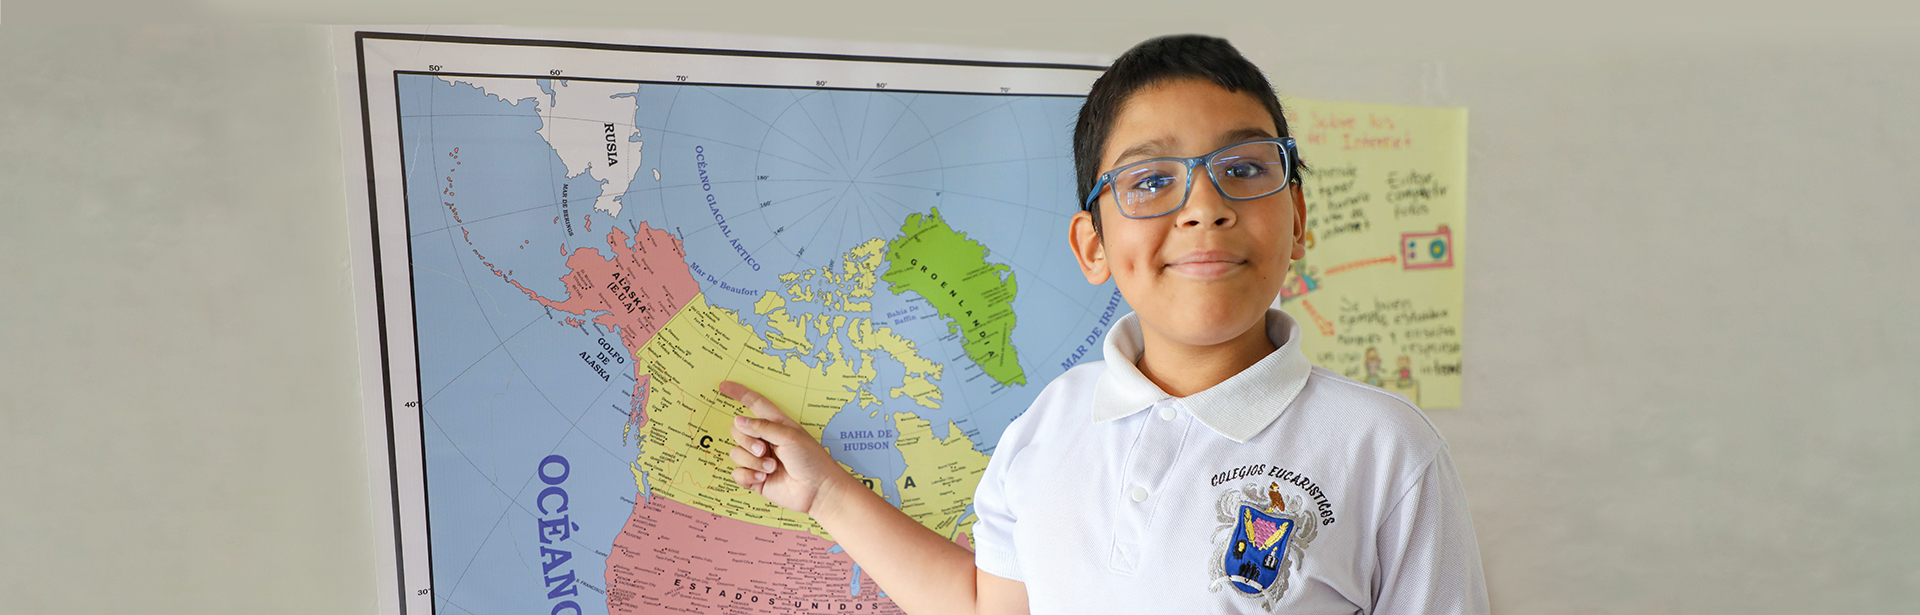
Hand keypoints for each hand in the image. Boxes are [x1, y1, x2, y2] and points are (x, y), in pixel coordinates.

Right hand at [720, 381, 852, 515]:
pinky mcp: (755, 478)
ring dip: (752, 461)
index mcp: (775, 424)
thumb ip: (762, 427)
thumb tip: (738, 420)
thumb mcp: (789, 436)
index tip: (724, 385)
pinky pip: (737, 473)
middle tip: (764, 450)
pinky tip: (763, 479)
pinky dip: (748, 476)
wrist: (817, 490)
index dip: (740, 393)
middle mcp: (764, 440)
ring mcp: (758, 459)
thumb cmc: (811, 459)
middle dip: (748, 441)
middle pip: (738, 431)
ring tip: (771, 468)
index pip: (754, 403)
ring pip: (736, 453)